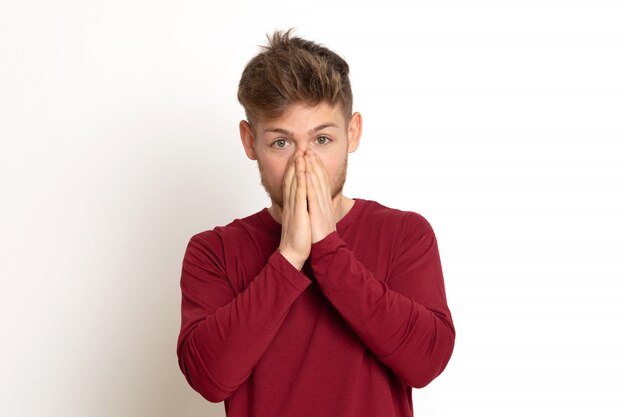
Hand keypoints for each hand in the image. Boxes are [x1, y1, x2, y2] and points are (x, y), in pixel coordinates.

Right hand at [278, 152, 310, 269]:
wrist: (292, 252)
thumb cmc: (298, 238)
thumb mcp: (299, 220)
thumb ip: (300, 210)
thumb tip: (304, 204)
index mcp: (292, 204)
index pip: (293, 183)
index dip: (295, 169)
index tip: (299, 157)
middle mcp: (291, 203)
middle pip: (293, 179)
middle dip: (296, 164)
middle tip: (299, 149)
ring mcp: (294, 207)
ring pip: (295, 183)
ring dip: (298, 168)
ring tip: (300, 154)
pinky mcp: (298, 212)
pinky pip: (300, 194)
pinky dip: (301, 182)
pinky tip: (303, 171)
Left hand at [305, 150, 336, 242]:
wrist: (325, 248)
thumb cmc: (320, 235)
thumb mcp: (322, 216)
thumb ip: (323, 205)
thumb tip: (325, 198)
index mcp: (324, 202)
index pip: (320, 180)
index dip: (317, 166)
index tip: (312, 155)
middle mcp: (323, 201)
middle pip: (319, 178)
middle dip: (314, 162)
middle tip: (309, 149)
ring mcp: (320, 206)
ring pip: (316, 183)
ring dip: (311, 168)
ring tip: (306, 155)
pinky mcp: (316, 212)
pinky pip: (312, 195)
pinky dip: (309, 183)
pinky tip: (306, 173)